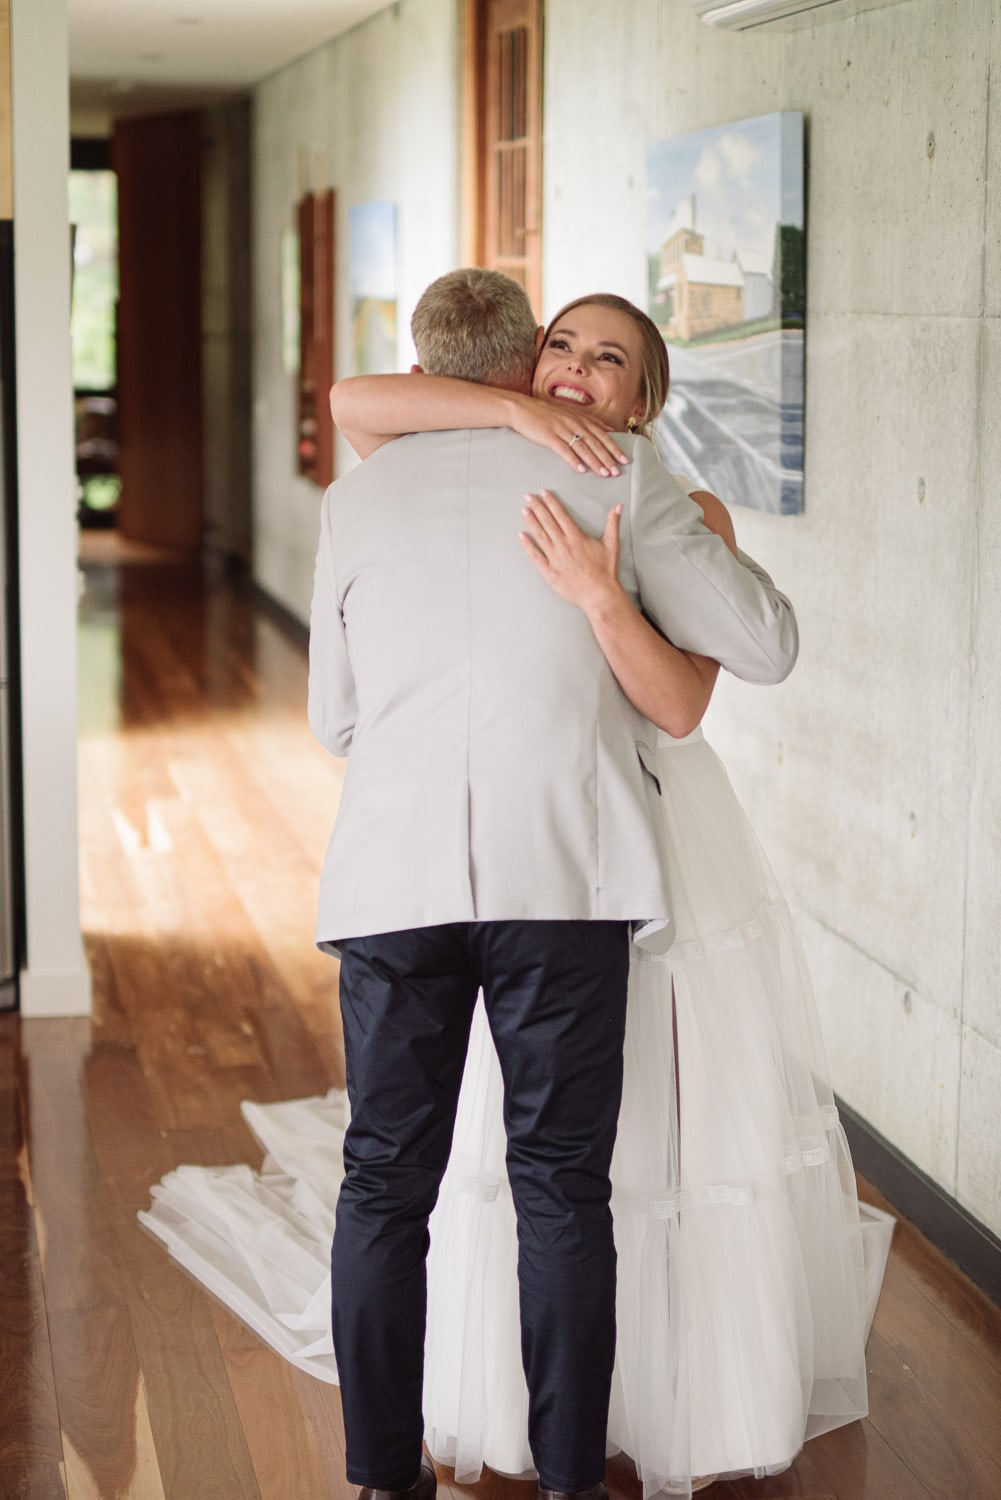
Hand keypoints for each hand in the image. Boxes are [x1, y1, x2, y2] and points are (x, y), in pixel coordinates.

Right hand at [508, 395, 628, 476]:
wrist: (522, 408)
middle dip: (608, 458)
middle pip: (595, 443)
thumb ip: (590, 421)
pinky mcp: (549, 436)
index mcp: (581, 418)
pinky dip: (573, 460)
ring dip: (595, 462)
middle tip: (618, 471)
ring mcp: (562, 429)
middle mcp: (574, 423)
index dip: (614, 448)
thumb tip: (609, 429)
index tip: (625, 460)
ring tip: (604, 474)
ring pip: (583, 448)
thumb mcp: (571, 413)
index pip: (602, 435)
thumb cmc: (546, 413)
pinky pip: (564, 450)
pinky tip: (581, 470)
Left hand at [519, 490, 624, 613]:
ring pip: (540, 536)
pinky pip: (535, 556)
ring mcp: (555, 559)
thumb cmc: (606, 571)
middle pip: (547, 522)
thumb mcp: (612, 544)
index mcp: (576, 537)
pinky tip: (522, 536)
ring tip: (524, 511)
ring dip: (531, 522)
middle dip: (537, 507)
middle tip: (528, 497)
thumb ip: (613, 523)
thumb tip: (618, 506)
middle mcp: (563, 545)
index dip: (551, 502)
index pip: (561, 515)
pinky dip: (528, 546)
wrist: (599, 594)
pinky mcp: (549, 572)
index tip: (544, 493)